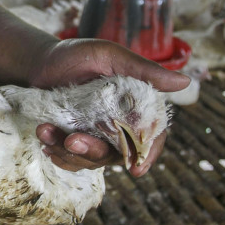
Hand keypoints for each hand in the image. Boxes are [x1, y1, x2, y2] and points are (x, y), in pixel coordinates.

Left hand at [30, 38, 183, 175]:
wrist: (39, 62)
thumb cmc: (76, 55)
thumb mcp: (109, 55)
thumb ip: (143, 70)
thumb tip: (185, 82)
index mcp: (135, 107)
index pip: (152, 136)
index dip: (148, 154)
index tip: (137, 169)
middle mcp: (118, 126)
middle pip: (116, 154)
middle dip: (92, 152)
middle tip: (71, 140)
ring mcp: (95, 136)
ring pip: (90, 160)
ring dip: (68, 152)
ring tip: (45, 131)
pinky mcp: (73, 141)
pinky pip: (70, 159)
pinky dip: (56, 153)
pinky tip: (44, 139)